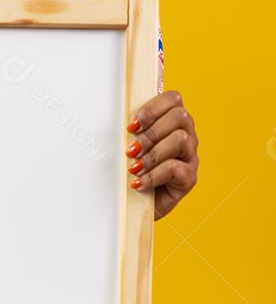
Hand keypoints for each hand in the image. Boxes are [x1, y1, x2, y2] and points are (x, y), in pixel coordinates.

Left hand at [125, 89, 198, 219]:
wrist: (134, 204)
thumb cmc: (130, 168)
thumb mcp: (127, 143)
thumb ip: (128, 128)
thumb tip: (112, 116)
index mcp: (171, 119)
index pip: (173, 98)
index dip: (153, 107)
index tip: (132, 125)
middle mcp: (186, 133)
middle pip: (179, 116)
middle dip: (151, 132)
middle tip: (131, 149)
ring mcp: (190, 155)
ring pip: (180, 139)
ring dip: (153, 153)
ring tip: (134, 167)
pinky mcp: (190, 177)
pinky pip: (176, 169)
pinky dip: (153, 175)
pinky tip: (139, 183)